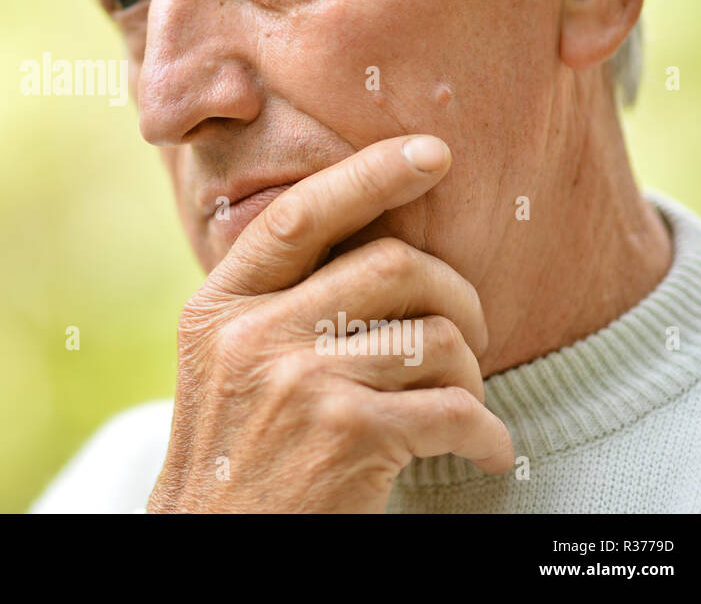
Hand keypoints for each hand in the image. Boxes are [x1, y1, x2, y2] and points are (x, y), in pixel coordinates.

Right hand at [147, 134, 513, 512]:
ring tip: (463, 407)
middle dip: (455, 294)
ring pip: (435, 338)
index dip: (370, 173)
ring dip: (471, 376)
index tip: (431, 154)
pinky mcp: (348, 435)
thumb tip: (367, 248)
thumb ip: (273, 307)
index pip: (299, 214)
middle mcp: (254, 334)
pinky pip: (456, 410)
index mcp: (219, 307)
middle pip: (392, 266)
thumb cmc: (234, 459)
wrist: (212, 546)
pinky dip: (488, 434)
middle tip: (468, 332)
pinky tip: (482, 452)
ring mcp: (299, 381)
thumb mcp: (223, 367)